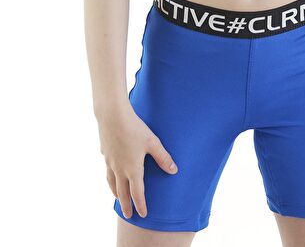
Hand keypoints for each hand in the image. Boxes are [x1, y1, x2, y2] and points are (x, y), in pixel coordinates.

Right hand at [97, 103, 178, 219]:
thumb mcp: (152, 142)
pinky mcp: (105, 152)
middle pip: (122, 192)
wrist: (112, 116)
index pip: (137, 193)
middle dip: (126, 205)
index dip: (141, 205)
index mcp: (132, 169)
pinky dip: (110, 175)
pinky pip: (107, 169)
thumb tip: (174, 171)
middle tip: (128, 215)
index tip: (143, 214)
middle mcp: (119, 169)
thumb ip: (163, 157)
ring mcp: (110, 161)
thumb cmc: (135, 128)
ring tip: (118, 197)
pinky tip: (111, 171)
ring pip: (112, 182)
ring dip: (116, 192)